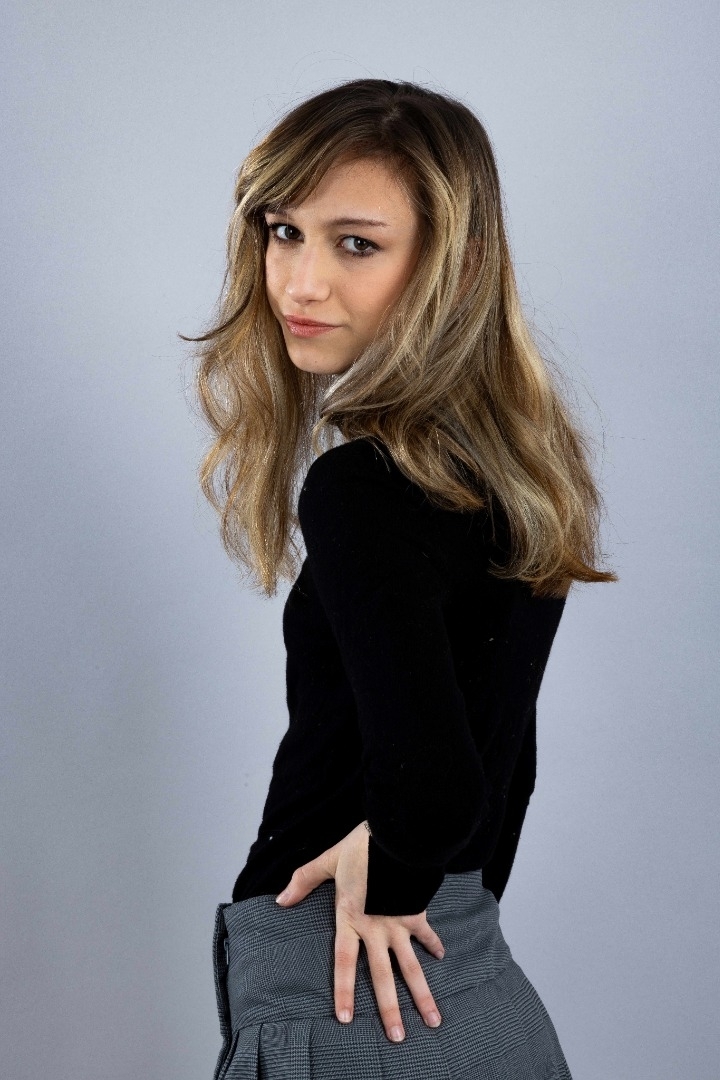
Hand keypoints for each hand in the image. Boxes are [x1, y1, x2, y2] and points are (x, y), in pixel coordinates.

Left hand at [275, 821, 445, 1042]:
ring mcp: (399, 923)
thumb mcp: (327, 861)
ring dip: (421, 994)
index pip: (345, 964)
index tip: (346, 1019)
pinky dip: (434, 945)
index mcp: (351, 918)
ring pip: (411, 967)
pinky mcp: (416, 911)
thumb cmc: (360, 847)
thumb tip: (280, 900)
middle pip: (383, 976)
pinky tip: (441, 958)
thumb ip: (304, 881)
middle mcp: (376, 928)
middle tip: (398, 1037)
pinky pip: (426, 934)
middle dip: (390, 1009)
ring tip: (433, 1020)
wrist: (395, 834)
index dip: (345, 991)